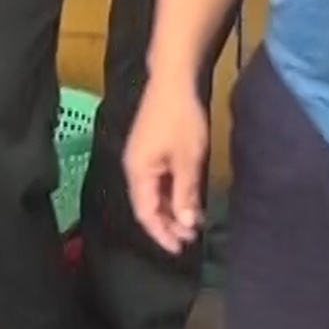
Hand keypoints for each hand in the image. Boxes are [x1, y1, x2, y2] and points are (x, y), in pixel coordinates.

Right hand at [123, 81, 210, 253]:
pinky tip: (189, 197)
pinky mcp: (151, 148)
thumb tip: (187, 225)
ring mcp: (142, 157)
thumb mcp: (189, 160)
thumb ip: (186, 194)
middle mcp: (135, 167)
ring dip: (172, 208)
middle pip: (148, 205)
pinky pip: (159, 179)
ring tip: (193, 221)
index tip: (180, 248)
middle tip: (191, 237)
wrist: (174, 79)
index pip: (146, 213)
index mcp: (138, 172)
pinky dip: (173, 192)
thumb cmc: (181, 118)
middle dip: (168, 224)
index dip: (162, 234)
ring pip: (154, 193)